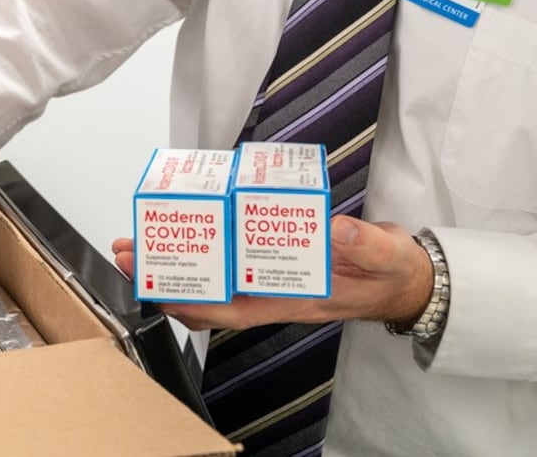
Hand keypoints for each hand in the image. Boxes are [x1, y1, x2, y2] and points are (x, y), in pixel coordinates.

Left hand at [111, 215, 432, 331]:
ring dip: (176, 262)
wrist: (406, 278)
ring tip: (140, 242)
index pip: (234, 308)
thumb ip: (364, 243)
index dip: (193, 301)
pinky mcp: (276, 259)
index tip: (158, 286)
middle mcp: (276, 292)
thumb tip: (334, 227)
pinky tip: (188, 229)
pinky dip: (204, 248)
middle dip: (166, 277)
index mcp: (297, 298)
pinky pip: (230, 260)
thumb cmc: (391, 272)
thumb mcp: (386, 255)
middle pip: (209, 294)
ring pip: (212, 278)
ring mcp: (273, 278)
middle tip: (130, 252)